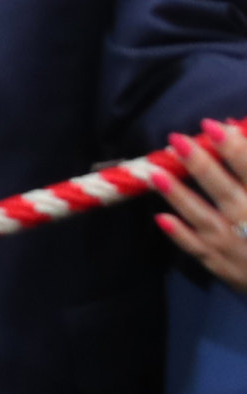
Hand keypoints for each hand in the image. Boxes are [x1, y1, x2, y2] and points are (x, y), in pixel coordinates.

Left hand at [164, 122, 246, 289]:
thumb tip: (236, 133)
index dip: (235, 149)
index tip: (212, 125)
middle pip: (224, 191)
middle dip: (201, 165)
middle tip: (176, 138)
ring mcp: (237, 248)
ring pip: (204, 219)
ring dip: (180, 196)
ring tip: (155, 172)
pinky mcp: (225, 268)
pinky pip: (199, 250)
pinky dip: (180, 235)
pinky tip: (161, 218)